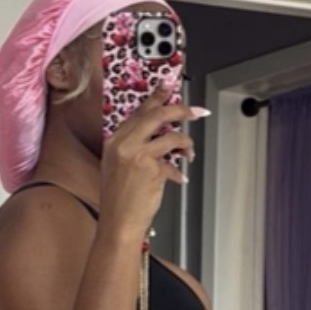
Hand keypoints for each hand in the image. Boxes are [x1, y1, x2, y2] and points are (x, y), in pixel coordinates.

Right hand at [99, 85, 205, 239]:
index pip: (139, 111)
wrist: (118, 223)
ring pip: (172, 136)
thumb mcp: (119, 166)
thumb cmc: (119, 200)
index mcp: (114, 141)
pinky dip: (178, 171)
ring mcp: (138, 155)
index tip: (169, 86)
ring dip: (186, 143)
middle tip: (196, 111)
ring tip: (189, 152)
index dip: (157, 97)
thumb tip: (160, 133)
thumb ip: (134, 146)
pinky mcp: (153, 169)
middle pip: (158, 115)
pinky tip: (178, 179)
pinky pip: (174, 163)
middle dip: (181, 110)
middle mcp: (125, 144)